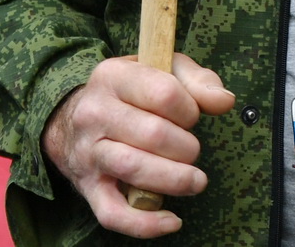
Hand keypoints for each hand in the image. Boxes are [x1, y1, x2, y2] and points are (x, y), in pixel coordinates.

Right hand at [43, 54, 235, 237]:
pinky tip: (172, 220)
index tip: (190, 116)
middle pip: (154, 134)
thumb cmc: (128, 93)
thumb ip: (198, 80)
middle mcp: (94, 113)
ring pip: (134, 169)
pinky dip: (145, 223)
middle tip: (191, 149)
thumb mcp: (161, 70)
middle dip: (187, 147)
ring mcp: (88, 152)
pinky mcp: (87, 188)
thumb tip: (224, 101)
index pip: (164, 93)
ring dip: (175, 179)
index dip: (189, 109)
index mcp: (113, 76)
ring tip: (196, 181)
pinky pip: (113, 213)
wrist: (70, 119)